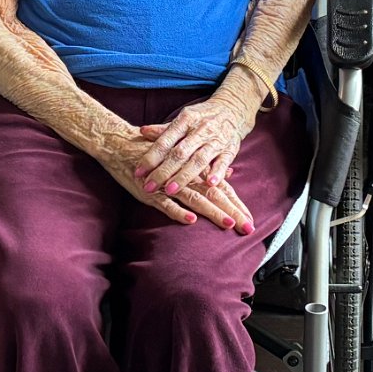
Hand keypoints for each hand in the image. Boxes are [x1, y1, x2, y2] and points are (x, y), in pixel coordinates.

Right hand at [96, 126, 255, 231]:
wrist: (120, 143)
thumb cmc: (155, 152)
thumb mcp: (184, 157)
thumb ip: (208, 167)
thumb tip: (230, 172)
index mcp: (195, 170)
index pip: (222, 189)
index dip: (237, 205)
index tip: (251, 221)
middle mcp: (186, 177)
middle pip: (214, 195)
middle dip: (232, 212)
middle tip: (248, 228)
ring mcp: (168, 185)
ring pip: (195, 199)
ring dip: (213, 211)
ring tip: (228, 223)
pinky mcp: (151, 192)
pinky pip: (167, 204)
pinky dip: (179, 211)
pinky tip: (191, 220)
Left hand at [135, 81, 256, 197]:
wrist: (233, 108)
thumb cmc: (202, 117)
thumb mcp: (183, 118)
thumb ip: (164, 129)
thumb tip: (142, 131)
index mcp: (185, 120)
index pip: (165, 141)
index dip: (151, 157)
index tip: (138, 172)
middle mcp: (200, 130)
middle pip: (180, 153)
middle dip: (163, 171)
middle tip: (149, 187)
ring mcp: (216, 140)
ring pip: (199, 160)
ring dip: (184, 176)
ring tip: (170, 190)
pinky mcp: (230, 149)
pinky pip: (224, 162)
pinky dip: (218, 172)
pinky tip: (209, 184)